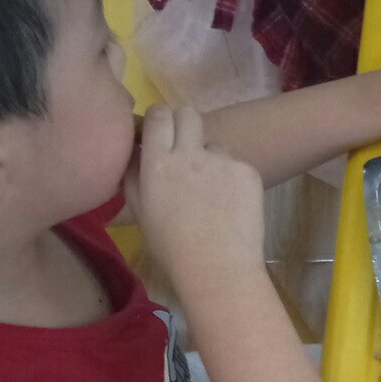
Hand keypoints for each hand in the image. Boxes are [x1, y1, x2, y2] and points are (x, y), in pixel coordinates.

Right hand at [130, 103, 266, 300]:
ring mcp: (222, 160)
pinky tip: (231, 206)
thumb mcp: (140, 212)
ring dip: (211, 159)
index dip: (160, 118)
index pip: (158, 115)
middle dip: (185, 124)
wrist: (218, 268)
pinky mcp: (247, 170)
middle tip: (186, 148)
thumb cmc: (172, 247)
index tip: (161, 131)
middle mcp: (189, 153)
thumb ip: (133, 176)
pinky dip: (233, 180)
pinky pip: (236, 165)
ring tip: (212, 194)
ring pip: (215, 144)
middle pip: (188, 113)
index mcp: (158, 163)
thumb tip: (133, 152)